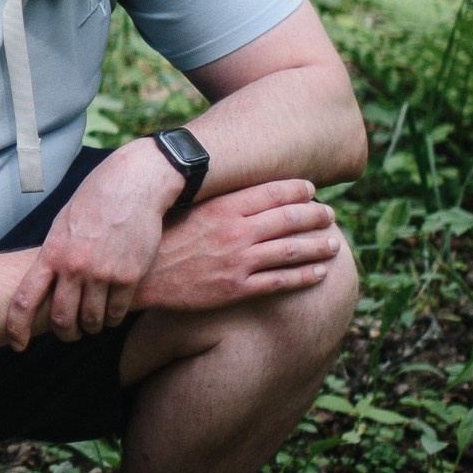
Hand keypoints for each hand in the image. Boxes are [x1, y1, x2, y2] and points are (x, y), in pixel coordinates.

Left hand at [5, 138, 176, 344]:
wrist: (133, 184)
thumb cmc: (94, 202)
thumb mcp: (62, 224)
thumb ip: (53, 254)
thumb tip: (43, 281)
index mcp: (51, 253)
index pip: (23, 300)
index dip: (16, 328)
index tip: (17, 345)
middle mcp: (74, 266)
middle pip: (62, 319)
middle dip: (65, 333)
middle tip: (71, 334)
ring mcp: (102, 272)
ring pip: (92, 321)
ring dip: (92, 327)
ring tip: (95, 323)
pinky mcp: (129, 275)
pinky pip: (118, 312)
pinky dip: (115, 318)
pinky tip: (114, 312)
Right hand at [135, 181, 347, 318]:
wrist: (139, 277)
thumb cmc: (159, 238)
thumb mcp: (185, 208)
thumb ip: (213, 197)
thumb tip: (233, 183)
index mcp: (223, 207)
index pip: (272, 193)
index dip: (297, 190)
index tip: (311, 189)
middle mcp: (235, 232)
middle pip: (289, 219)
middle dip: (315, 215)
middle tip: (329, 214)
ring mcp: (238, 262)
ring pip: (292, 250)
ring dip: (318, 245)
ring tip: (333, 243)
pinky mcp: (236, 289)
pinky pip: (280, 281)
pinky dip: (305, 276)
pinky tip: (320, 273)